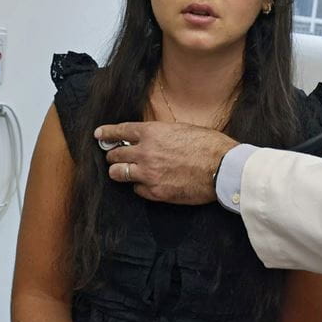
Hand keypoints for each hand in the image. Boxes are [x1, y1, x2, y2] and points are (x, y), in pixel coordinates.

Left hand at [94, 121, 236, 205]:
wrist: (222, 168)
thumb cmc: (208, 145)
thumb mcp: (180, 129)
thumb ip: (159, 134)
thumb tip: (149, 138)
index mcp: (151, 133)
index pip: (120, 131)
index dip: (106, 133)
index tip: (99, 135)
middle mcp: (145, 152)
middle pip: (115, 155)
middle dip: (113, 155)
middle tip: (115, 156)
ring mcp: (148, 174)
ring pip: (119, 174)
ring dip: (120, 172)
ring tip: (123, 172)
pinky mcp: (156, 192)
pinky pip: (137, 190)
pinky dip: (139, 186)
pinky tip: (148, 183)